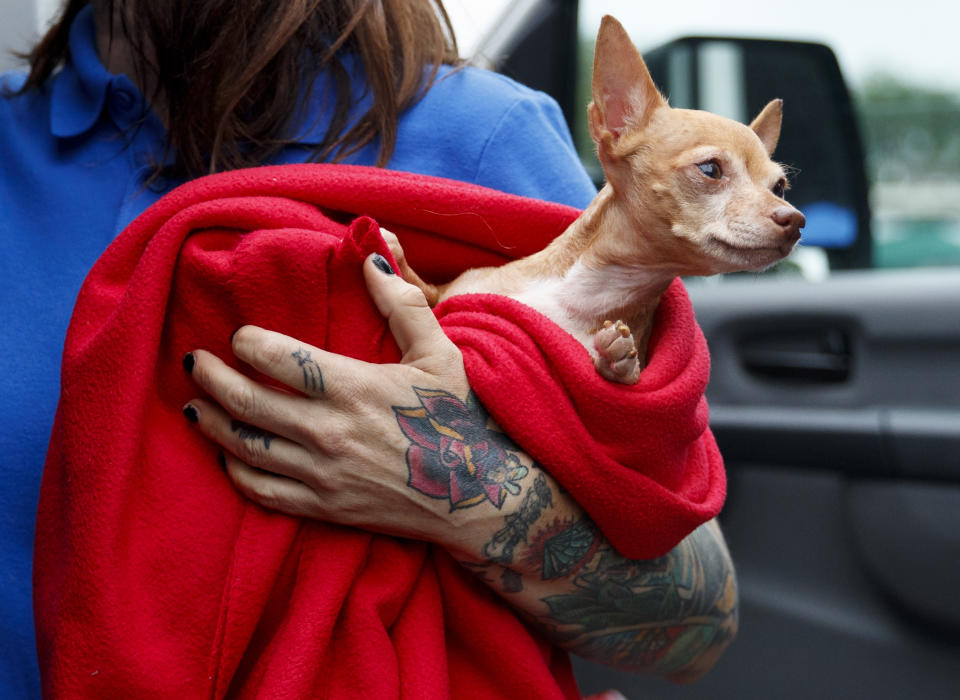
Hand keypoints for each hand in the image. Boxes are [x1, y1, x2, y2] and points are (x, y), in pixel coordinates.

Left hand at [182, 253, 473, 545]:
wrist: (481, 496)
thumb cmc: (463, 419)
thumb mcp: (441, 354)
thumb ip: (402, 304)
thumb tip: (370, 256)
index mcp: (356, 387)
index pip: (279, 358)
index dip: (248, 342)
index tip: (239, 335)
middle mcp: (331, 433)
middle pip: (248, 402)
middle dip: (212, 378)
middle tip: (195, 363)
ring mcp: (325, 475)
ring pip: (246, 448)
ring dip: (212, 424)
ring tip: (195, 405)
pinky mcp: (327, 509)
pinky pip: (263, 492)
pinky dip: (236, 472)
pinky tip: (227, 457)